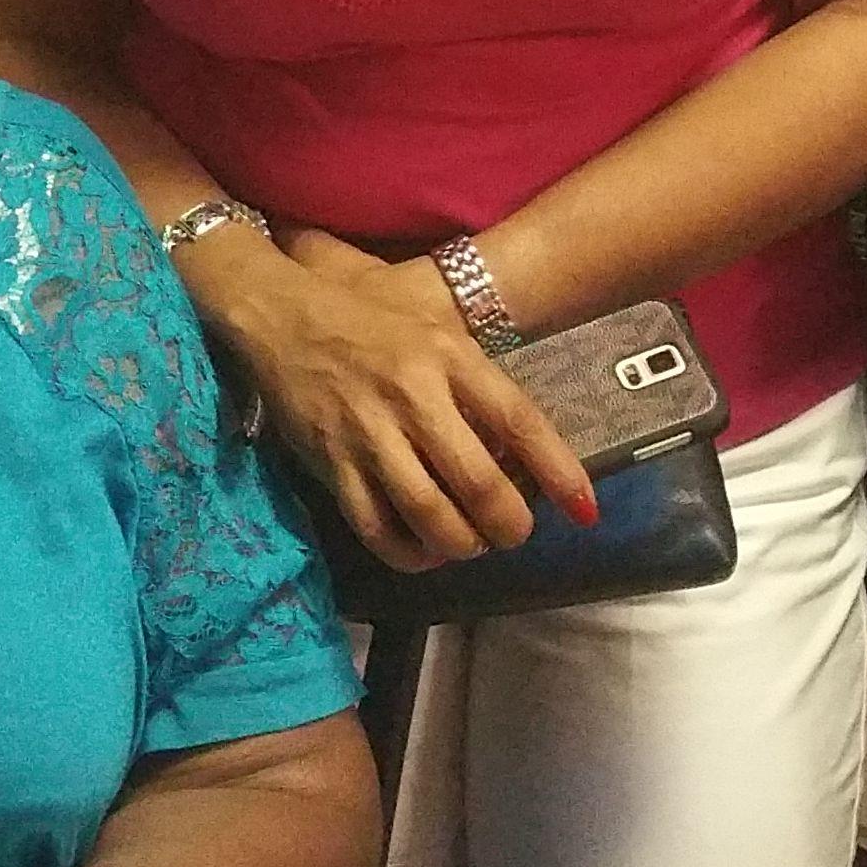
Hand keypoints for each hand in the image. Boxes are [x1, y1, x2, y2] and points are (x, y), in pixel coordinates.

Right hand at [225, 233, 597, 572]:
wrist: (282, 313)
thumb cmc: (369, 319)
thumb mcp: (436, 330)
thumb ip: (475, 385)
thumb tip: (519, 452)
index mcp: (449, 356)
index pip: (518, 420)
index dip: (558, 470)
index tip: (585, 508)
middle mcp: (413, 394)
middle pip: (478, 481)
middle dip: (508, 524)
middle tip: (514, 533)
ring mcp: (369, 431)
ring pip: (429, 513)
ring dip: (461, 544)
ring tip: (471, 543)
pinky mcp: (331, 462)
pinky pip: (376, 527)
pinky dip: (407, 553)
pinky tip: (423, 552)